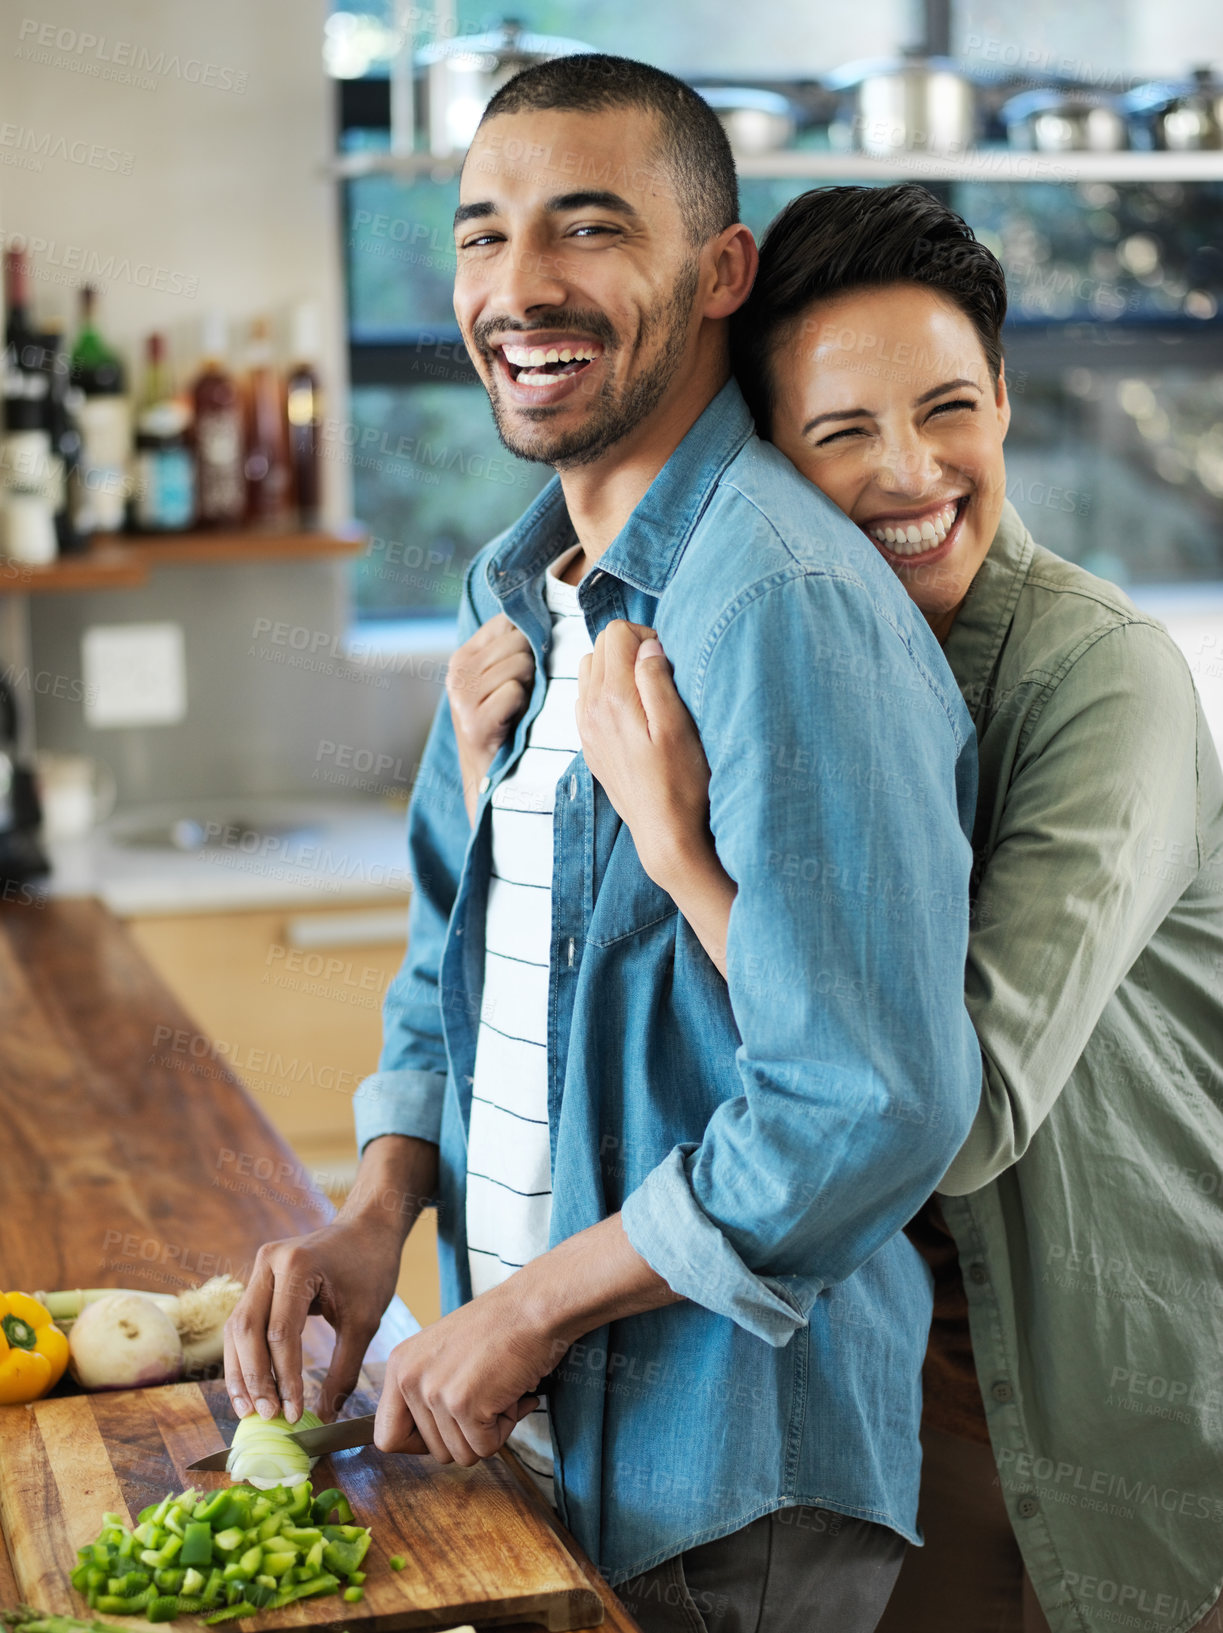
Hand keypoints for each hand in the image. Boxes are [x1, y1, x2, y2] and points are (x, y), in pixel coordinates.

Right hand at [225, 1135, 435, 1422]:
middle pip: (247, 1331)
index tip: (293, 1414)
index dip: (285, 1379)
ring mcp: (260, 1268)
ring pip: (237, 1329)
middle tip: (267, 1416)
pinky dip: (245, 1357)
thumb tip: (325, 1417)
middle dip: (255, 1379)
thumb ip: (344, 1371)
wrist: (369, 1227)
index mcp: (297, 1266)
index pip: (281, 1334)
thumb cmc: (371, 1269)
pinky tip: (251, 1388)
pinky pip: (243, 1323)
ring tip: (250, 1411)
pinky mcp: (259, 1279)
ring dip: (241, 1372)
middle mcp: (269, 1262)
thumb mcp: (365, 1322)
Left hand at [374, 1280, 562, 1464]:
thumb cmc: (501, 1326)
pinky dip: (507, 1428)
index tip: (448, 1429)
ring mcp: (434, 1392)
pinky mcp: (463, 1404)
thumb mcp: (444, 1353)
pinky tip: (512, 1394)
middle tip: (489, 1396)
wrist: (534, 1305)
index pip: (386, 1437)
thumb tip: (430, 1442)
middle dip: (469, 1434)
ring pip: (462, 1454)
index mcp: (400, 1365)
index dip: (420, 1444)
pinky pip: (485, 1448)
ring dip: (490, 1431)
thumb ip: (429, 1391)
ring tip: (500, 1390)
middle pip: (433, 1451)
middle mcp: (408, 1378)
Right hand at [446, 613, 534, 821]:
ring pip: (519, 665)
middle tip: (524, 692)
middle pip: (516, 641)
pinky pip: (515, 691)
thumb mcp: (500, 680)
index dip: (528, 637)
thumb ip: (513, 649)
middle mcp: (457, 672)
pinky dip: (522, 706)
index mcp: (463, 656)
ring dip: (529, 686)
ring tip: (518, 707)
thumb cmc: (505, 723)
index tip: (531, 660)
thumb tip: (547, 615)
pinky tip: (513, 720)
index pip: (506, 622)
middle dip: (531, 664)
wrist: (488, 777)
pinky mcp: (474, 721)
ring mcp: (462, 697)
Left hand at [575, 620, 714, 887]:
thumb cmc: (681, 782)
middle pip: (600, 647)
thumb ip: (658, 680)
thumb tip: (648, 646)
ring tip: (646, 690)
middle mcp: (591, 709)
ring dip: (616, 669)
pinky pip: (588, 699)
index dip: (646, 636)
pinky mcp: (590, 745)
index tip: (668, 659)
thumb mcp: (678, 726)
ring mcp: (587, 728)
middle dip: (631, 648)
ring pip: (590, 671)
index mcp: (613, 698)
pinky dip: (606, 693)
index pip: (616, 633)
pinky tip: (632, 712)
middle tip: (661, 673)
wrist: (664, 833)